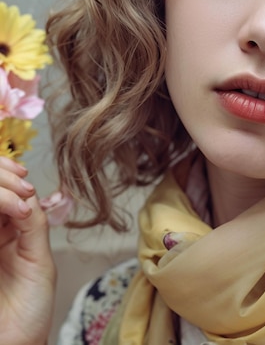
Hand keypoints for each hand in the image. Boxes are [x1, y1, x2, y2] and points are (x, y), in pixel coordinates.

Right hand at [0, 156, 55, 344]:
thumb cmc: (30, 311)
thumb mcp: (39, 261)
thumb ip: (33, 225)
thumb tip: (27, 191)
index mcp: (6, 230)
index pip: (2, 188)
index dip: (7, 174)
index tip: (23, 177)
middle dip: (0, 179)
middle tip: (20, 189)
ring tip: (17, 205)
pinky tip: (11, 214)